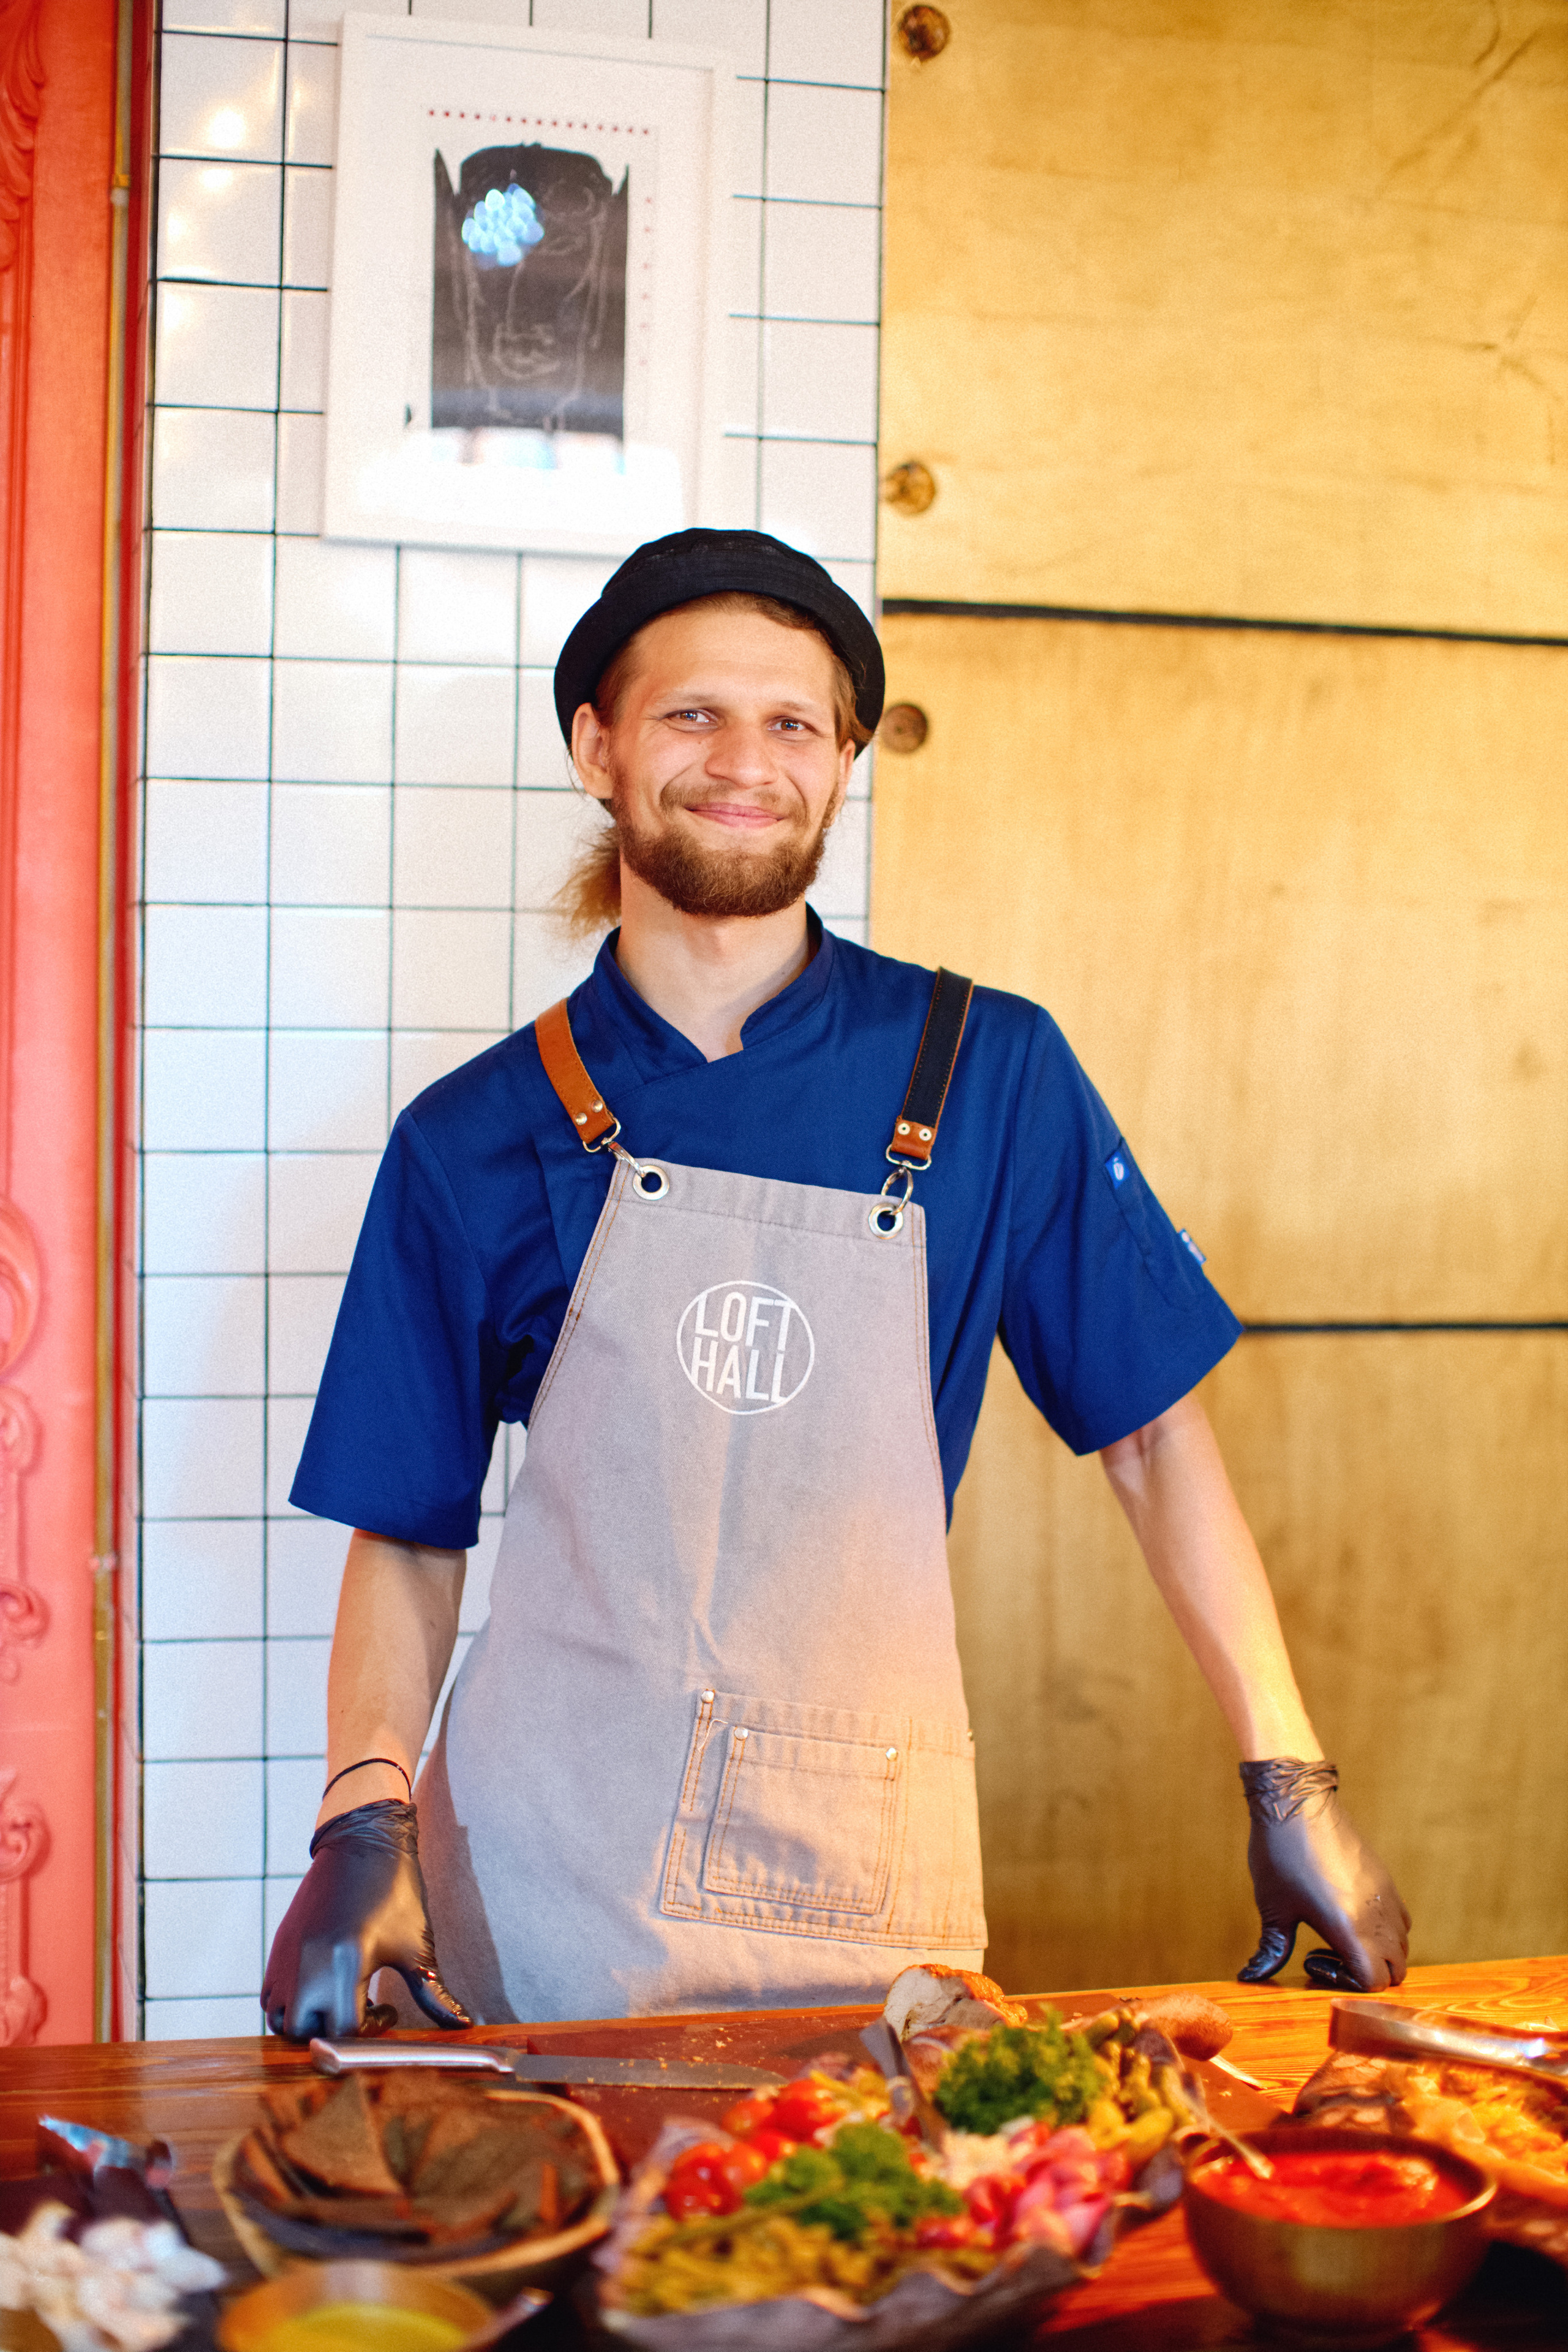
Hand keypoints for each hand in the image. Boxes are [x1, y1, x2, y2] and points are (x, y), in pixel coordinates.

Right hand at [262, 1798, 471, 2038]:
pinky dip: (290, 2004)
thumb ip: (434, 1992)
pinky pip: (270, 1995)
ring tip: (339, 1999)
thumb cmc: (395, 1891)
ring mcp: (288, 1957)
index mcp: (346, 1963)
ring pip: (281, 2018)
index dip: (370, 2030)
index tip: (388, 2010)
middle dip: (334, 2032)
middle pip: (305, 2031)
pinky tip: (321, 1985)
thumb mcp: (417, 1944)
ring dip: (309, 2022)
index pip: (345, 2029)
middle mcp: (309, 1964)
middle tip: (361, 2009)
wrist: (363, 1840)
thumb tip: (461, 2023)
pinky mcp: (279, 1947)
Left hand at [1237, 1759, 1410, 1991]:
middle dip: (1366, 1974)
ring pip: (1402, 1945)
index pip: (1374, 1981)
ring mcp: (1386, 1895)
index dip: (1346, 1983)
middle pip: (1396, 1969)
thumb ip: (1271, 1948)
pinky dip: (1385, 1932)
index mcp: (1349, 1926)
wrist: (1296, 1800)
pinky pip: (1401, 1919)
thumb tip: (1250, 1975)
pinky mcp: (1385, 1878)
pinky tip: (1349, 1915)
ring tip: (1337, 1935)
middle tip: (1328, 1955)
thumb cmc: (1280, 1853)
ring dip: (1377, 1953)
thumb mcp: (1273, 1907)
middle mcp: (1377, 1914)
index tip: (1312, 1959)